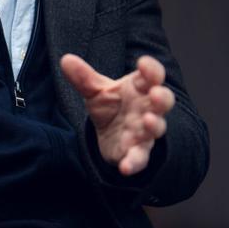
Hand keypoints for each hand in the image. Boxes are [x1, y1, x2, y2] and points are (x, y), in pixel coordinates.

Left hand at [60, 53, 173, 175]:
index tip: (142, 63)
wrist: (109, 134)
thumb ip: (84, 78)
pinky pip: (140, 158)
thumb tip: (65, 60)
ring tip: (149, 121)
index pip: (152, 75)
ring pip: (156, 128)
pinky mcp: (137, 152)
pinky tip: (126, 167)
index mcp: (140, 88)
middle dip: (162, 97)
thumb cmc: (111, 106)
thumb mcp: (96, 91)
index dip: (150, 69)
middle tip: (156, 93)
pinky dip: (135, 162)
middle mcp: (147, 108)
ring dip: (154, 125)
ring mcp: (145, 131)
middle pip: (163, 101)